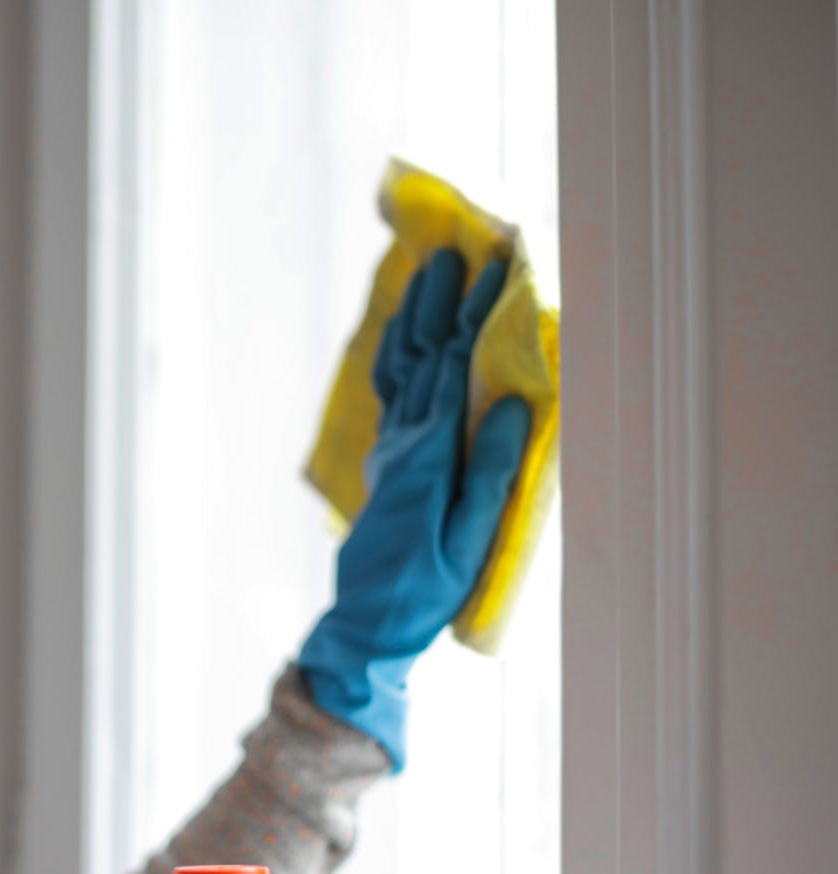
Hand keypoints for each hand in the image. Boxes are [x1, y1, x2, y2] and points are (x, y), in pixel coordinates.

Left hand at [298, 248, 531, 770]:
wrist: (367, 621)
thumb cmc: (427, 588)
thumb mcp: (470, 538)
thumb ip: (489, 472)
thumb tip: (507, 404)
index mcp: (429, 454)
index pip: (453, 368)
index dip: (474, 316)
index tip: (497, 269)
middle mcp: (404, 442)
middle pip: (420, 355)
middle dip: (440, 301)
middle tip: (458, 250)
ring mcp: (390, 450)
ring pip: (399, 368)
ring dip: (413, 318)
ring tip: (427, 274)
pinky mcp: (387, 463)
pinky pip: (390, 392)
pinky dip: (397, 353)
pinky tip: (403, 336)